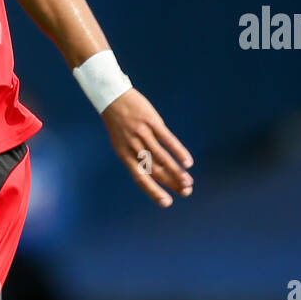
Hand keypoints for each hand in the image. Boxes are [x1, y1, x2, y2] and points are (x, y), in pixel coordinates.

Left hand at [100, 89, 193, 207]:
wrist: (111, 97)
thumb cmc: (119, 122)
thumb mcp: (122, 142)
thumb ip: (137, 156)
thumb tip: (157, 170)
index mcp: (124, 155)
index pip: (140, 178)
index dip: (153, 191)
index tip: (167, 203)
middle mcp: (133, 147)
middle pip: (155, 169)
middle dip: (171, 183)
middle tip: (186, 192)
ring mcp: (142, 134)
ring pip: (162, 157)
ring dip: (176, 171)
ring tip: (188, 181)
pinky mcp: (151, 122)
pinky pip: (167, 139)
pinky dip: (178, 151)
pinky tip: (188, 162)